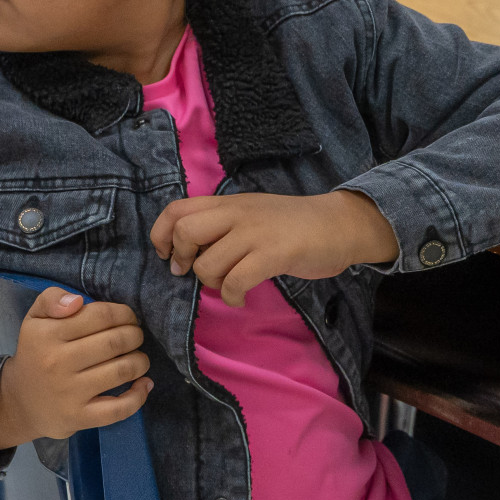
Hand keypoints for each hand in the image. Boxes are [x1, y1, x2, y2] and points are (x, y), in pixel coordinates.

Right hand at [0, 289, 152, 449]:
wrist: (20, 403)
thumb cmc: (36, 354)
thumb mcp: (34, 320)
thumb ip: (52, 299)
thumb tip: (77, 301)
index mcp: (47, 334)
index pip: (100, 315)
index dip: (123, 313)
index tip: (128, 318)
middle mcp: (57, 362)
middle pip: (115, 341)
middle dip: (135, 335)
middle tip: (135, 336)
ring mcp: (69, 392)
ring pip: (122, 370)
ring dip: (140, 361)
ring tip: (138, 358)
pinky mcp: (79, 417)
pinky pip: (118, 409)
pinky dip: (139, 396)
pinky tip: (144, 384)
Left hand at [149, 191, 397, 308]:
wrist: (339, 224)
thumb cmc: (292, 224)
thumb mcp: (251, 214)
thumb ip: (221, 225)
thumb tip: (187, 251)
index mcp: (227, 202)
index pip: (177, 209)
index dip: (161, 234)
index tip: (167, 255)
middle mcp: (236, 212)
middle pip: (185, 231)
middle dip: (182, 258)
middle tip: (194, 272)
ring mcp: (255, 232)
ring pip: (209, 262)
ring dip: (211, 283)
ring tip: (228, 285)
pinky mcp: (274, 253)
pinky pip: (236, 280)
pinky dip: (232, 295)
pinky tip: (241, 297)